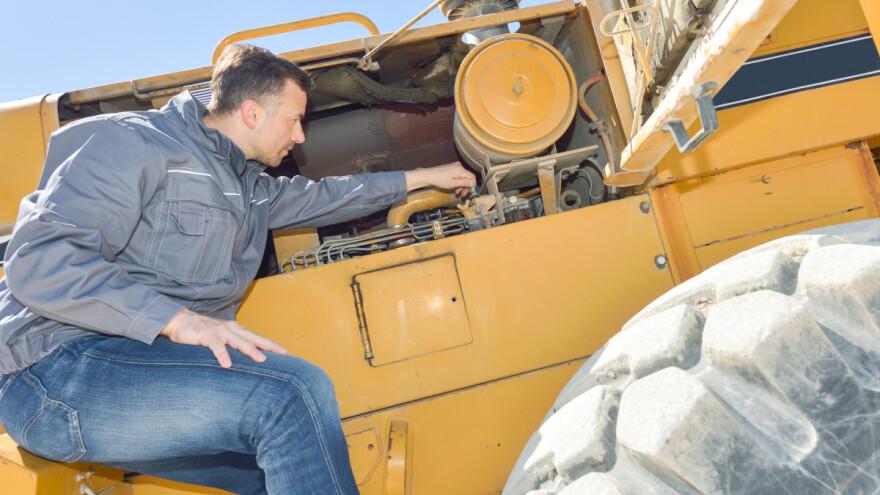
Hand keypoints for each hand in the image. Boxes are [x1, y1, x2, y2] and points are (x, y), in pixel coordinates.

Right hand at [160, 308, 287, 367]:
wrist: (180, 321)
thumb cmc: (201, 332)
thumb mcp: (220, 339)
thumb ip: (231, 346)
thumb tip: (243, 361)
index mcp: (236, 330)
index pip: (256, 338)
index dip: (270, 344)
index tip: (285, 352)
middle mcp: (231, 329)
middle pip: (253, 338)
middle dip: (269, 346)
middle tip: (282, 354)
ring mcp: (219, 331)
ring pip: (239, 341)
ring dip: (250, 350)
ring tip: (262, 359)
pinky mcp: (206, 335)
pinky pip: (216, 346)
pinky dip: (222, 355)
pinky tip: (227, 364)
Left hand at [405, 162, 476, 196]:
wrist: (429, 175)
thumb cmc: (439, 179)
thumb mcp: (453, 183)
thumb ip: (463, 183)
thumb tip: (472, 183)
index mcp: (460, 169)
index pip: (472, 176)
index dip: (472, 185)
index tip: (469, 192)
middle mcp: (459, 166)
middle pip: (467, 177)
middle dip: (466, 186)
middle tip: (463, 194)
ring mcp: (455, 166)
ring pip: (463, 177)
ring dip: (461, 185)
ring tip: (457, 192)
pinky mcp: (452, 168)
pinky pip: (459, 175)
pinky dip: (458, 182)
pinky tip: (455, 187)